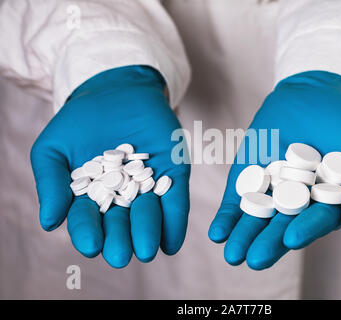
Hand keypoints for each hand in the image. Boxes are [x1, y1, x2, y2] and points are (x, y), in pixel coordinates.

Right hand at [31, 66, 189, 267]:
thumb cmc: (80, 121)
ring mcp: (149, 187)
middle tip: (121, 255)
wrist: (115, 90)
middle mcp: (122, 199)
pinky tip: (172, 241)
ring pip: (149, 216)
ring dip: (148, 233)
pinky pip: (176, 200)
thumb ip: (51, 183)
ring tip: (146, 248)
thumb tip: (49, 222)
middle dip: (121, 240)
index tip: (91, 246)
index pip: (88, 221)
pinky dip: (175, 221)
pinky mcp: (174, 173)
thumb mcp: (54, 148)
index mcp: (91, 198)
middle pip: (120, 225)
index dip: (88, 233)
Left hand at [209, 71, 340, 269]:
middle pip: (282, 226)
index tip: (292, 238)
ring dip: (244, 236)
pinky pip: (236, 199)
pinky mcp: (248, 176)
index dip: (306, 229)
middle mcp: (297, 202)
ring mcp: (271, 189)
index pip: (316, 220)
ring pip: (257, 218)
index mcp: (327, 202)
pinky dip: (227, 216)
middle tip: (255, 259)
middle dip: (269, 243)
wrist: (316, 90)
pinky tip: (218, 233)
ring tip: (233, 254)